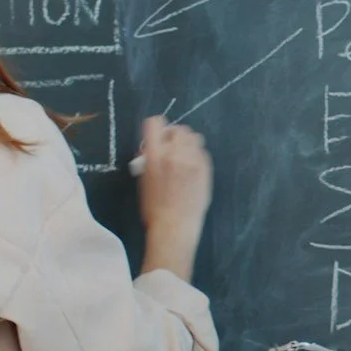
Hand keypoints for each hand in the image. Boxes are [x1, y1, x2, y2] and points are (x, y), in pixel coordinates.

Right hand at [137, 116, 210, 278]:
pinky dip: (196, 155)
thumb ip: (150, 159)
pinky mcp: (206, 168)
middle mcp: (175, 154)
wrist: (175, 225)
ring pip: (194, 137)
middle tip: (170, 147)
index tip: (157, 134)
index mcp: (154, 156)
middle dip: (173, 135)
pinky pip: (202, 152)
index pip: (155, 124)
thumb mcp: (144, 179)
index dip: (156, 127)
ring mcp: (193, 161)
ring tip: (183, 155)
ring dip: (187, 142)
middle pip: (178, 129)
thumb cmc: (153, 207)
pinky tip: (192, 168)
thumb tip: (154, 148)